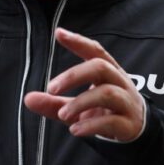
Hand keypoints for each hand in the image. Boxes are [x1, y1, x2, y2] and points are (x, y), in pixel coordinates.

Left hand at [23, 28, 144, 141]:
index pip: (95, 51)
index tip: (58, 33)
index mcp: (108, 72)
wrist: (135, 131)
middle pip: (101, 67)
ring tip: (62, 114)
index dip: (78, 41)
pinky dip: (91, 125)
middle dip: (74, 75)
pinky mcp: (129, 124)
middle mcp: (119, 82)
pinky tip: (75, 130)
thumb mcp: (77, 106)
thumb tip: (28, 98)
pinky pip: (112, 121)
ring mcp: (126, 103)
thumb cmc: (104, 110)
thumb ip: (54, 102)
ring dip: (80, 102)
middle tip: (51, 88)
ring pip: (107, 93)